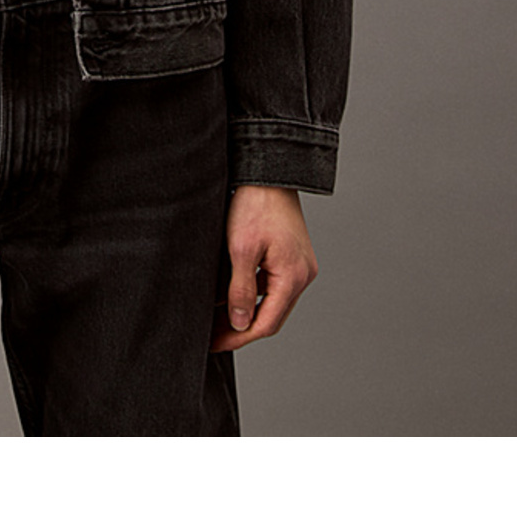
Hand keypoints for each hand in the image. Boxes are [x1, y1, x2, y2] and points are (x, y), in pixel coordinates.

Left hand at [209, 184, 317, 352]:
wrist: (268, 172)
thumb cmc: (255, 205)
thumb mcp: (241, 250)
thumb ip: (241, 290)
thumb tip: (240, 324)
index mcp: (293, 277)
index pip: (266, 324)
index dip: (238, 338)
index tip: (215, 343)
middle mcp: (302, 274)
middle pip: (272, 316)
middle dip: (241, 328)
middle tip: (213, 336)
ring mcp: (299, 265)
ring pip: (272, 301)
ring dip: (247, 311)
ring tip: (217, 318)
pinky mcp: (292, 256)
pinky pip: (273, 284)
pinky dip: (253, 293)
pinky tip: (230, 294)